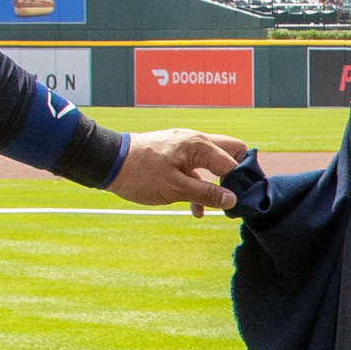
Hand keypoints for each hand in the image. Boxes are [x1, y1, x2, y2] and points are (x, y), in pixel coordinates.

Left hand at [108, 126, 245, 214]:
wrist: (108, 163)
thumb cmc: (140, 174)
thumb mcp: (176, 189)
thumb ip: (206, 194)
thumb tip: (232, 200)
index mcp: (198, 145)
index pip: (233, 162)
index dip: (240, 183)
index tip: (242, 202)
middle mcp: (194, 140)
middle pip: (229, 152)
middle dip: (235, 174)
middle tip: (235, 195)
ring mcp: (183, 146)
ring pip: (211, 162)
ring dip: (214, 183)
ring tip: (216, 206)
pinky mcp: (173, 154)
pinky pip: (195, 168)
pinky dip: (198, 184)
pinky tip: (195, 208)